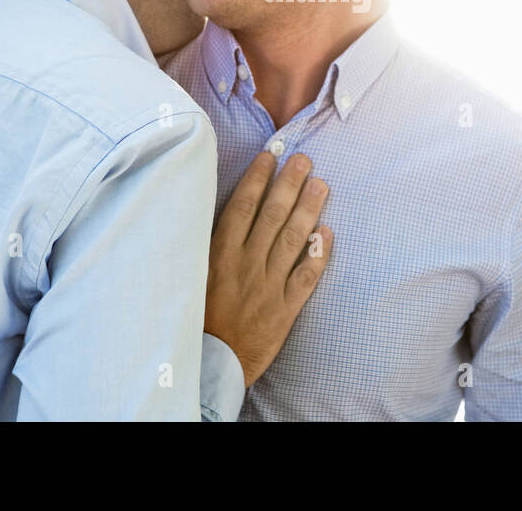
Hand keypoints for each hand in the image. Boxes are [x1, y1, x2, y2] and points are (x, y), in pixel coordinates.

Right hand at [203, 151, 331, 386]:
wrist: (209, 364)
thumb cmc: (197, 316)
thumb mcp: (193, 274)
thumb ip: (210, 244)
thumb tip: (228, 210)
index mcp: (220, 254)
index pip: (243, 207)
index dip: (258, 179)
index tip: (271, 157)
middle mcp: (246, 264)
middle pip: (273, 216)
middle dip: (289, 184)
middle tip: (305, 160)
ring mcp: (268, 285)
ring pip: (293, 240)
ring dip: (309, 210)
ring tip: (321, 185)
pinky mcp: (285, 308)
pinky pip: (306, 277)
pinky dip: (318, 255)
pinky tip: (327, 233)